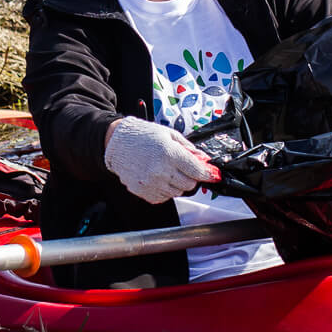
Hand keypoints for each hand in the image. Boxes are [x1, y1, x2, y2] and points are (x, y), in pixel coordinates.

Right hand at [102, 117, 219, 203]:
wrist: (117, 143)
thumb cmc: (143, 136)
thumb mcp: (169, 135)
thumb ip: (188, 148)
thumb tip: (204, 159)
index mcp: (170, 153)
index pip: (197, 171)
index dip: (209, 174)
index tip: (214, 175)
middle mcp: (161, 171)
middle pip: (190, 185)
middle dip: (191, 177)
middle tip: (184, 168)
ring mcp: (151, 183)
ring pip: (177, 192)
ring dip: (177, 183)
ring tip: (167, 170)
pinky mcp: (143, 191)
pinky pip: (163, 197)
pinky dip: (165, 189)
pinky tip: (158, 177)